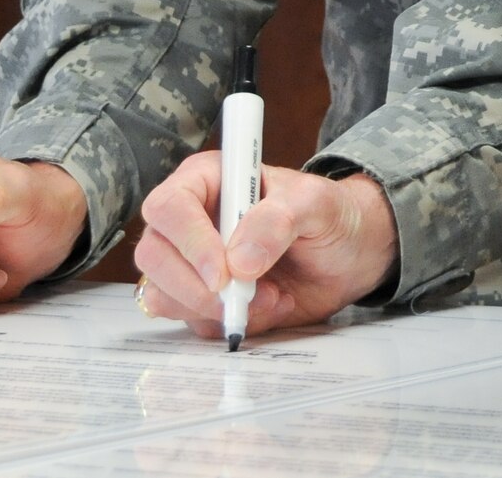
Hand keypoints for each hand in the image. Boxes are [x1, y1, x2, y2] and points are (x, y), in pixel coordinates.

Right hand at [134, 157, 397, 338]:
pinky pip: (189, 321)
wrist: (347, 255)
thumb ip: (279, 220)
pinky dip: (226, 323)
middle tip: (248, 294)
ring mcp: (189, 262)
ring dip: (216, 309)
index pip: (169, 207)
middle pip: (154, 255)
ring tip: (270, 296)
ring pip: (163, 294)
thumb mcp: (316, 204)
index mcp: (208, 179)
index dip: (190, 242)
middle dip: (198, 286)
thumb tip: (238, 261)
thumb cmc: (329, 215)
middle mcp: (189, 219)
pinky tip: (266, 307)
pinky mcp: (199, 298)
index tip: (224, 273)